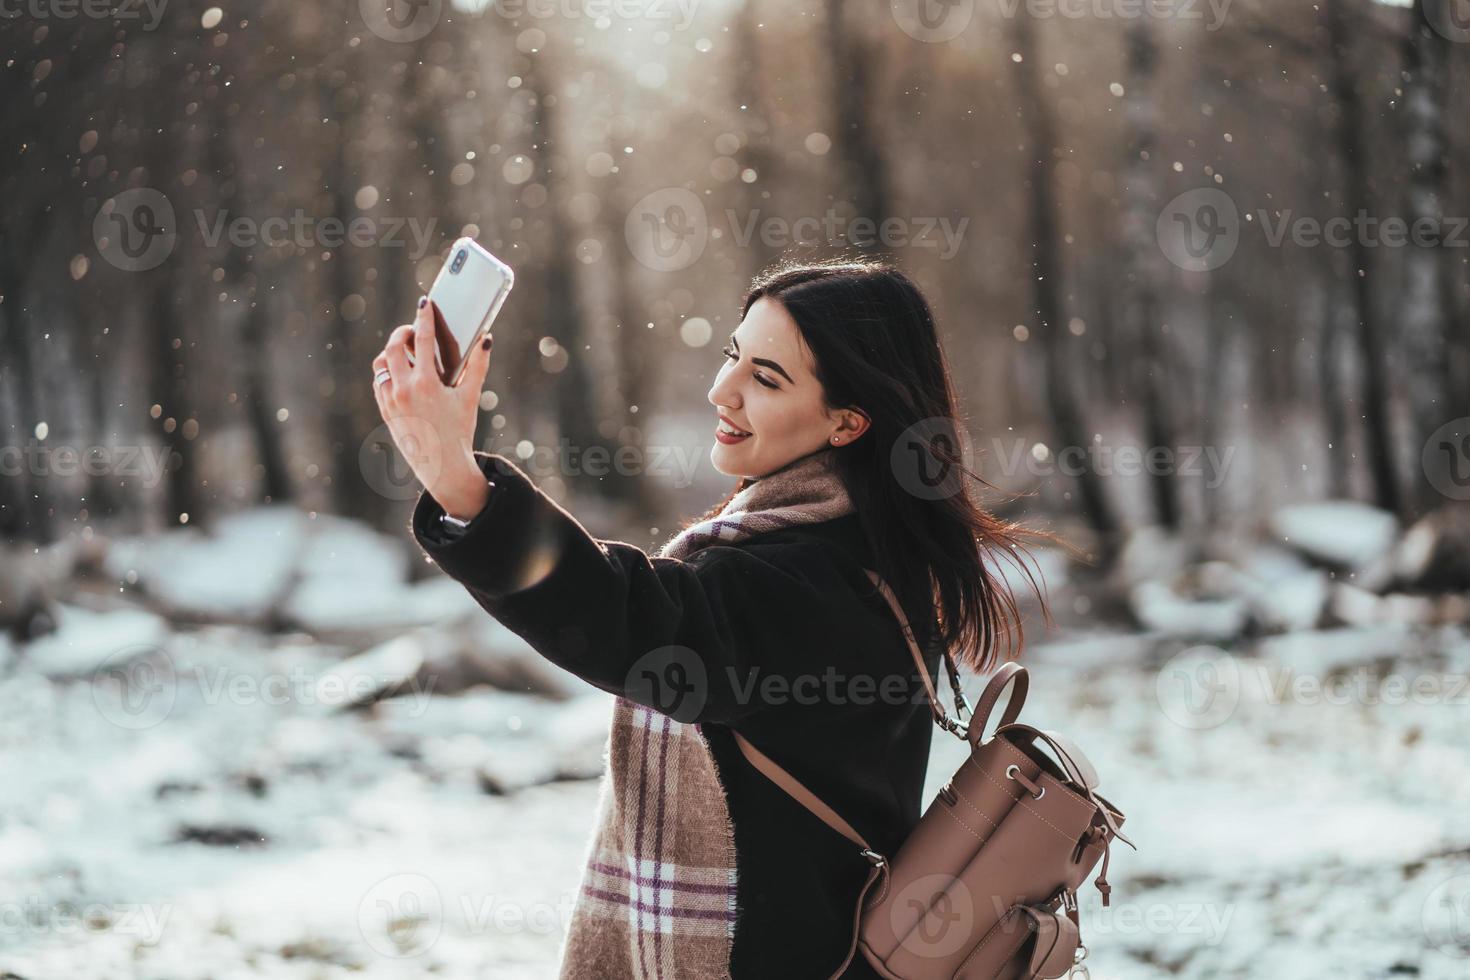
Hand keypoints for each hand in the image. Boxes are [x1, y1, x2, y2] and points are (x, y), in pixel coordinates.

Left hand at [371, 297, 494, 518]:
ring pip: (382, 363)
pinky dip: (388, 371)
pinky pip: (379, 381)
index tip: (425, 302)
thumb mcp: (470, 397)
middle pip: (394, 346)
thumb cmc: (459, 430)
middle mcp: (403, 389)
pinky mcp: (384, 410)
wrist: (441, 465)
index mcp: (426, 383)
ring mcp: (390, 400)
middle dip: (403, 332)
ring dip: (392, 351)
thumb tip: (486, 340)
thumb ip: (477, 366)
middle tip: (414, 329)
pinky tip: (401, 372)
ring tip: (407, 351)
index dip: (424, 317)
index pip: (422, 339)